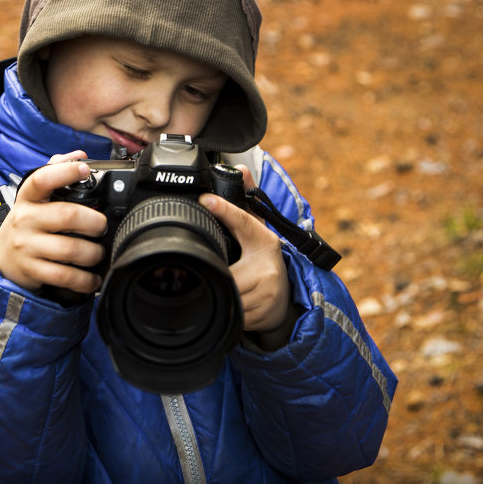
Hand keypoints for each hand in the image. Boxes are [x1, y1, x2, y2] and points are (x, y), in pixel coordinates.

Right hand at [0, 151, 106, 293]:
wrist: (1, 259)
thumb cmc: (27, 224)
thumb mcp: (35, 198)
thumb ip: (55, 172)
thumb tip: (79, 155)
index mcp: (28, 198)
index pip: (41, 179)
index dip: (64, 172)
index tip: (85, 169)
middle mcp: (25, 220)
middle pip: (67, 215)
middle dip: (94, 222)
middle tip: (102, 226)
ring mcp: (27, 247)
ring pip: (70, 249)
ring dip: (93, 253)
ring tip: (99, 253)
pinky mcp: (32, 271)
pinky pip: (65, 276)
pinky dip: (85, 280)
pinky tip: (92, 278)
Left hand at [201, 167, 297, 350]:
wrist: (287, 300)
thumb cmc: (264, 260)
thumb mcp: (257, 230)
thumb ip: (246, 202)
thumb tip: (240, 168)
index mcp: (265, 242)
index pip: (244, 222)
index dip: (225, 210)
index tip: (205, 200)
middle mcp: (268, 266)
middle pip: (226, 267)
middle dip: (212, 270)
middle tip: (195, 267)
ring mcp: (267, 293)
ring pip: (226, 291)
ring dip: (214, 290)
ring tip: (208, 286)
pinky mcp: (260, 315)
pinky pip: (229, 312)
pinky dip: (221, 308)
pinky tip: (220, 304)